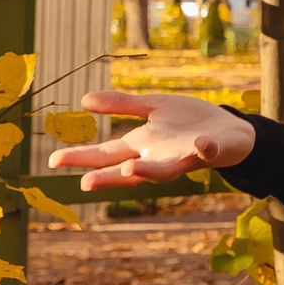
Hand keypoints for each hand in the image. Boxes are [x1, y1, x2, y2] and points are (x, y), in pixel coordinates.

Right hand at [49, 90, 256, 189]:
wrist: (230, 130)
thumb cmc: (188, 121)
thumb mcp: (152, 108)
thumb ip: (121, 105)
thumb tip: (83, 100)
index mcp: (142, 145)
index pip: (106, 155)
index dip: (81, 158)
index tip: (53, 161)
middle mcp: (157, 157)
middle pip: (127, 170)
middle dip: (106, 177)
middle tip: (84, 184)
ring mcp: (183, 157)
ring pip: (164, 170)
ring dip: (149, 170)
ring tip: (132, 168)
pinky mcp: (210, 151)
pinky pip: (207, 151)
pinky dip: (203, 149)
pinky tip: (200, 143)